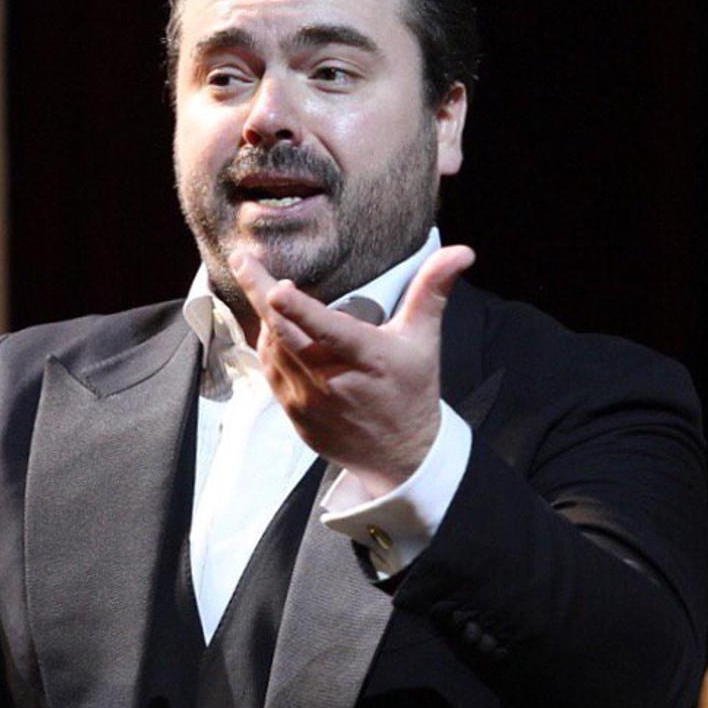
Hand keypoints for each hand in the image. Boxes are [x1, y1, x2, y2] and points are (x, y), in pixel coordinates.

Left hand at [229, 245, 474, 491]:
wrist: (401, 454)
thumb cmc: (412, 390)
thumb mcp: (425, 339)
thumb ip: (432, 290)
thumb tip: (462, 253)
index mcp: (367, 359)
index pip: (328, 331)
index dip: (300, 309)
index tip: (276, 287)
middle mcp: (333, 382)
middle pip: (285, 332)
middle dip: (259, 292)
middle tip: (245, 259)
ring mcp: (310, 402)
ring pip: (272, 350)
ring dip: (264, 316)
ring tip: (261, 285)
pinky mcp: (295, 415)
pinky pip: (270, 373)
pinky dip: (267, 345)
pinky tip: (271, 324)